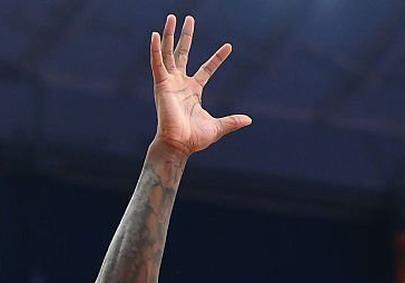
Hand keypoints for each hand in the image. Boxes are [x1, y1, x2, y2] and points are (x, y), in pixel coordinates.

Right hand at [149, 15, 250, 158]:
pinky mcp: (161, 85)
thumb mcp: (218, 127)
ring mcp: (170, 82)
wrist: (179, 144)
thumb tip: (249, 120)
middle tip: (190, 18)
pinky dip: (155, 50)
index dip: (218, 58)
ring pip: (169, 53)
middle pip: (183, 53)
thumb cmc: (195, 138)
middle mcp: (180, 83)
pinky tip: (155, 35)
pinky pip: (157, 63)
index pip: (207, 69)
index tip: (229, 46)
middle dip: (186, 36)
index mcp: (193, 91)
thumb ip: (232, 121)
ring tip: (173, 17)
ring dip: (170, 35)